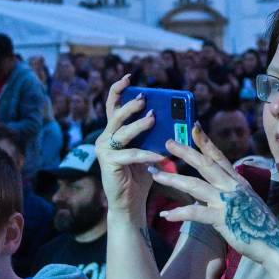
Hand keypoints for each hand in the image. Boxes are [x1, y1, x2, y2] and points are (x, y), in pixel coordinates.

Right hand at [93, 75, 166, 225]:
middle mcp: (105, 137)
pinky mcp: (108, 163)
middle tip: (144, 98)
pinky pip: (131, 155)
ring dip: (139, 125)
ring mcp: (104, 150)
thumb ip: (154, 135)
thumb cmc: (140, 174)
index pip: (113, 105)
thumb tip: (174, 119)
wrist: (130, 202)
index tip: (129, 76)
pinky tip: (161, 155)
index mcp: (114, 131)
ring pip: (122, 132)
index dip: (119, 89)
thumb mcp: (148, 149)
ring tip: (153, 119)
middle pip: (116, 114)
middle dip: (130, 104)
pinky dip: (147, 154)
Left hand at [153, 124, 278, 267]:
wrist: (274, 244)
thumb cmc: (258, 225)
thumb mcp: (246, 200)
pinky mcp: (223, 219)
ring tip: (156, 175)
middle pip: (205, 164)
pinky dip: (180, 213)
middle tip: (167, 142)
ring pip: (195, 185)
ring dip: (174, 179)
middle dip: (185, 152)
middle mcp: (232, 187)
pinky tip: (166, 215)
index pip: (219, 157)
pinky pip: (197, 213)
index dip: (206, 142)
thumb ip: (231, 190)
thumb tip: (217, 183)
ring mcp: (227, 202)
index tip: (194, 127)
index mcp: (237, 182)